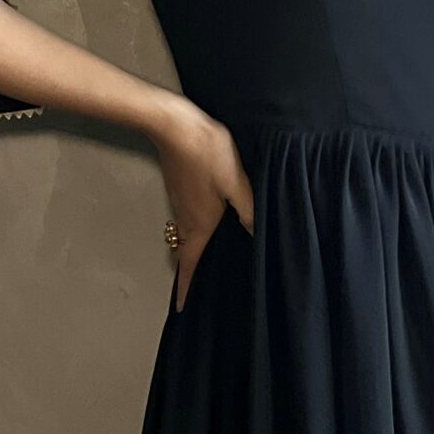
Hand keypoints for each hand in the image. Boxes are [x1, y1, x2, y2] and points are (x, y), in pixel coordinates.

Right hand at [155, 99, 254, 312]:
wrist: (175, 125)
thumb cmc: (207, 154)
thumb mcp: (237, 184)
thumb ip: (249, 212)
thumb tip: (258, 236)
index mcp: (201, 224)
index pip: (190, 265)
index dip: (186, 288)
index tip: (181, 308)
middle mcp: (186, 218)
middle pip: (186, 252)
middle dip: (191, 270)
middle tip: (200, 284)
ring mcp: (179, 202)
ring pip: (187, 233)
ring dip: (194, 247)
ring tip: (209, 254)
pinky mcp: (178, 187)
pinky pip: (187, 216)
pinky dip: (196, 226)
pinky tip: (211, 217)